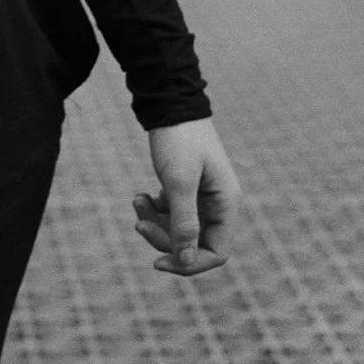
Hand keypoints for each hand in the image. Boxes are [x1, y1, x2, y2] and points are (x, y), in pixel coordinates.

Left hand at [134, 117, 239, 276]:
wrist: (169, 101)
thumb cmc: (178, 139)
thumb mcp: (179, 182)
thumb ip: (183, 223)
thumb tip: (185, 261)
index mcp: (226, 204)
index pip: (215, 252)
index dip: (189, 263)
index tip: (158, 262)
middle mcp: (218, 203)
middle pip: (193, 243)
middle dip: (164, 238)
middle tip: (138, 225)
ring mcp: (202, 196)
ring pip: (178, 228)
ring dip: (155, 222)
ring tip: (137, 202)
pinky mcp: (185, 187)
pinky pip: (170, 212)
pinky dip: (154, 209)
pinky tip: (140, 195)